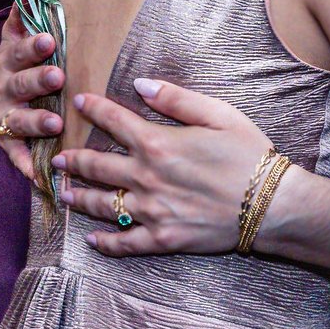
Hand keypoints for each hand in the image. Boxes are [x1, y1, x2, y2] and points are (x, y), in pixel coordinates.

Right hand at [0, 11, 63, 192]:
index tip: (49, 39)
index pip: (18, 49)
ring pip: (18, 120)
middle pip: (19, 83)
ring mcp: (3, 115)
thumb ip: (25, 17)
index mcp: (9, 60)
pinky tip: (42, 179)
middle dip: (38, 80)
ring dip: (36, 121)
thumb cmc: (25, 62)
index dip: (31, 45)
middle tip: (58, 76)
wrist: (4, 94)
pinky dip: (27, 167)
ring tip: (56, 123)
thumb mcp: (21, 37)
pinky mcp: (7, 141)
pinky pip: (16, 156)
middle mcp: (2, 87)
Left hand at [55, 79, 272, 256]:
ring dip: (79, 197)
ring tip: (64, 192)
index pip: (114, 121)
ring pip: (102, 204)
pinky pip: (125, 244)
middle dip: (73, 160)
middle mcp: (146, 178)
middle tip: (58, 158)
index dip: (93, 109)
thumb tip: (140, 84)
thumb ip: (176, 99)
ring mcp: (151, 211)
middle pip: (97, 166)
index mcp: (157, 144)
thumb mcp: (218, 114)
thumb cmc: (249, 154)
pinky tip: (91, 239)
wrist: (271, 204)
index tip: (79, 101)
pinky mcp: (163, 239)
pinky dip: (105, 243)